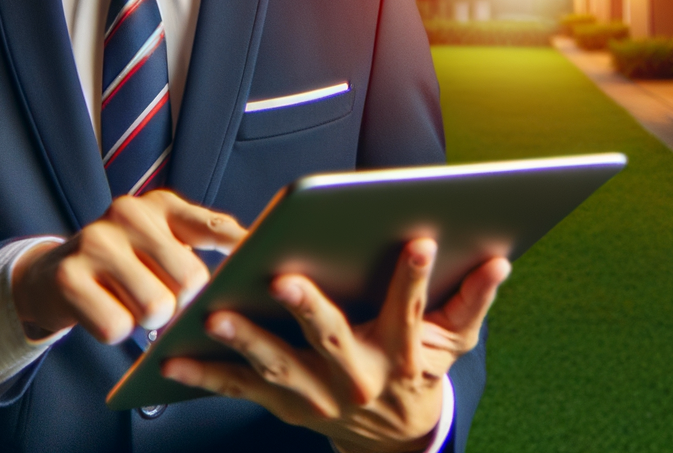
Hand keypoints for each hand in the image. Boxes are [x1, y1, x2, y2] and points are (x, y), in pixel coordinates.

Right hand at [11, 190, 246, 342]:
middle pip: (189, 281)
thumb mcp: (161, 243)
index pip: (212, 225)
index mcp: (161, 206)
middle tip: (162, 299)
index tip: (265, 263)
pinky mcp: (69, 276)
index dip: (241, 248)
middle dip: (181, 304)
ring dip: (147, 321)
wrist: (51, 276)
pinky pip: (117, 327)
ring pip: (154, 308)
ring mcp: (96, 241)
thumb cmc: (124, 265)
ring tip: (131, 303)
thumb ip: (201, 245)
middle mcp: (129, 213)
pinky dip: (115, 331)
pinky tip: (103, 310)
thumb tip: (253, 262)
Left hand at [161, 239, 510, 452]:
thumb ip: (474, 300)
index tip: (418, 239)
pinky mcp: (286, 404)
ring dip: (247, 341)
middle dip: (308, 308)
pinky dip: (207, 375)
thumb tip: (500, 259)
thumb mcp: (457, 342)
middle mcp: (358, 375)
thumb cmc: (422, 369)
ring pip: (279, 365)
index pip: (410, 310)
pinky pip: (242, 390)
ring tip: (218, 316)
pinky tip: (173, 359)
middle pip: (332, 338)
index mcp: (400, 352)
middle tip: (284, 278)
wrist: (394, 438)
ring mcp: (318, 395)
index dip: (416, 277)